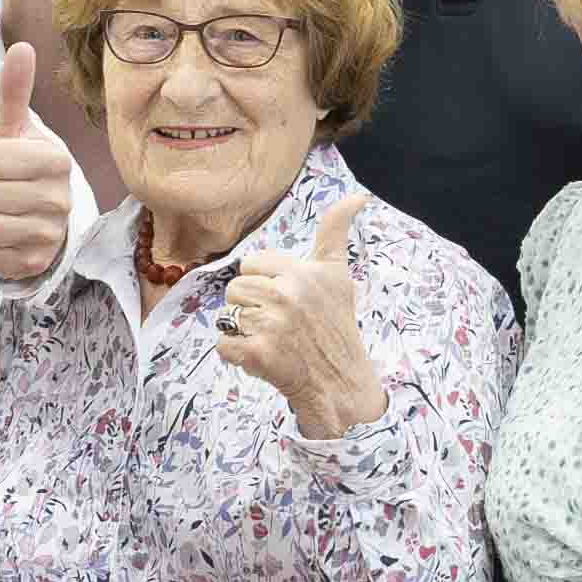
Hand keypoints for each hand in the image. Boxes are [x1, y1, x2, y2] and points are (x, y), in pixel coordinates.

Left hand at [0, 44, 73, 283]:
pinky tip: (0, 238)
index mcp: (57, 160)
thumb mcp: (11, 129)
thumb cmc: (18, 166)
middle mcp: (60, 199)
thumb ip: (13, 91)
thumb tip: (21, 46)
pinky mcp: (34, 265)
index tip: (0, 164)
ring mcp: (50, 235)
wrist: (35, 215)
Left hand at [214, 198, 384, 437]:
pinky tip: (261, 357)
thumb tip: (358, 196)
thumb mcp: (339, 276)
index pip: (253, 263)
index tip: (286, 301)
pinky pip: (223, 342)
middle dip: (251, 306)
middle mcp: (290, 294)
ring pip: (228, 314)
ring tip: (272, 340)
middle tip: (279, 324)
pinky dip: (236, 354)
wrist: (340, 384)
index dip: (264, 283)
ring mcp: (273, 324)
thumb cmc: (335, 328)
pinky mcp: (258, 353)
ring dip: (244, 331)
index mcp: (305, 272)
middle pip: (236, 288)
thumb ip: (336, 232)